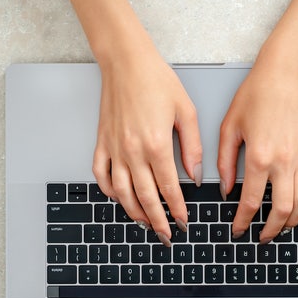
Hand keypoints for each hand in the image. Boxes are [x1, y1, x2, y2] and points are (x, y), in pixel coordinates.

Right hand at [92, 53, 202, 244]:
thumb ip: (192, 147)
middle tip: (166, 234)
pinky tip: (119, 198)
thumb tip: (196, 174)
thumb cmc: (156, 80)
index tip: (183, 221)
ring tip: (145, 223)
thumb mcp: (186, 111)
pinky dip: (109, 191)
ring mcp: (114, 148)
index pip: (170, 188)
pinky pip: (101, 175)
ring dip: (134, 212)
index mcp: (157, 144)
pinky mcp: (101, 142)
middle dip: (157, 220)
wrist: (126, 62)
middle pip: (145, 196)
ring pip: (122, 192)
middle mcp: (133, 151)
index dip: (177, 208)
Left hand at [217, 62, 297, 243]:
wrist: (284, 74)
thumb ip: (225, 161)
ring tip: (283, 227)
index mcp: (258, 157)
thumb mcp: (229, 127)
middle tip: (262, 237)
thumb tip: (226, 189)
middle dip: (271, 230)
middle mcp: (283, 161)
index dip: (243, 221)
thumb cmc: (255, 95)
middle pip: (281, 209)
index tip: (238, 230)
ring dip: (293, 220)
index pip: (250, 201)